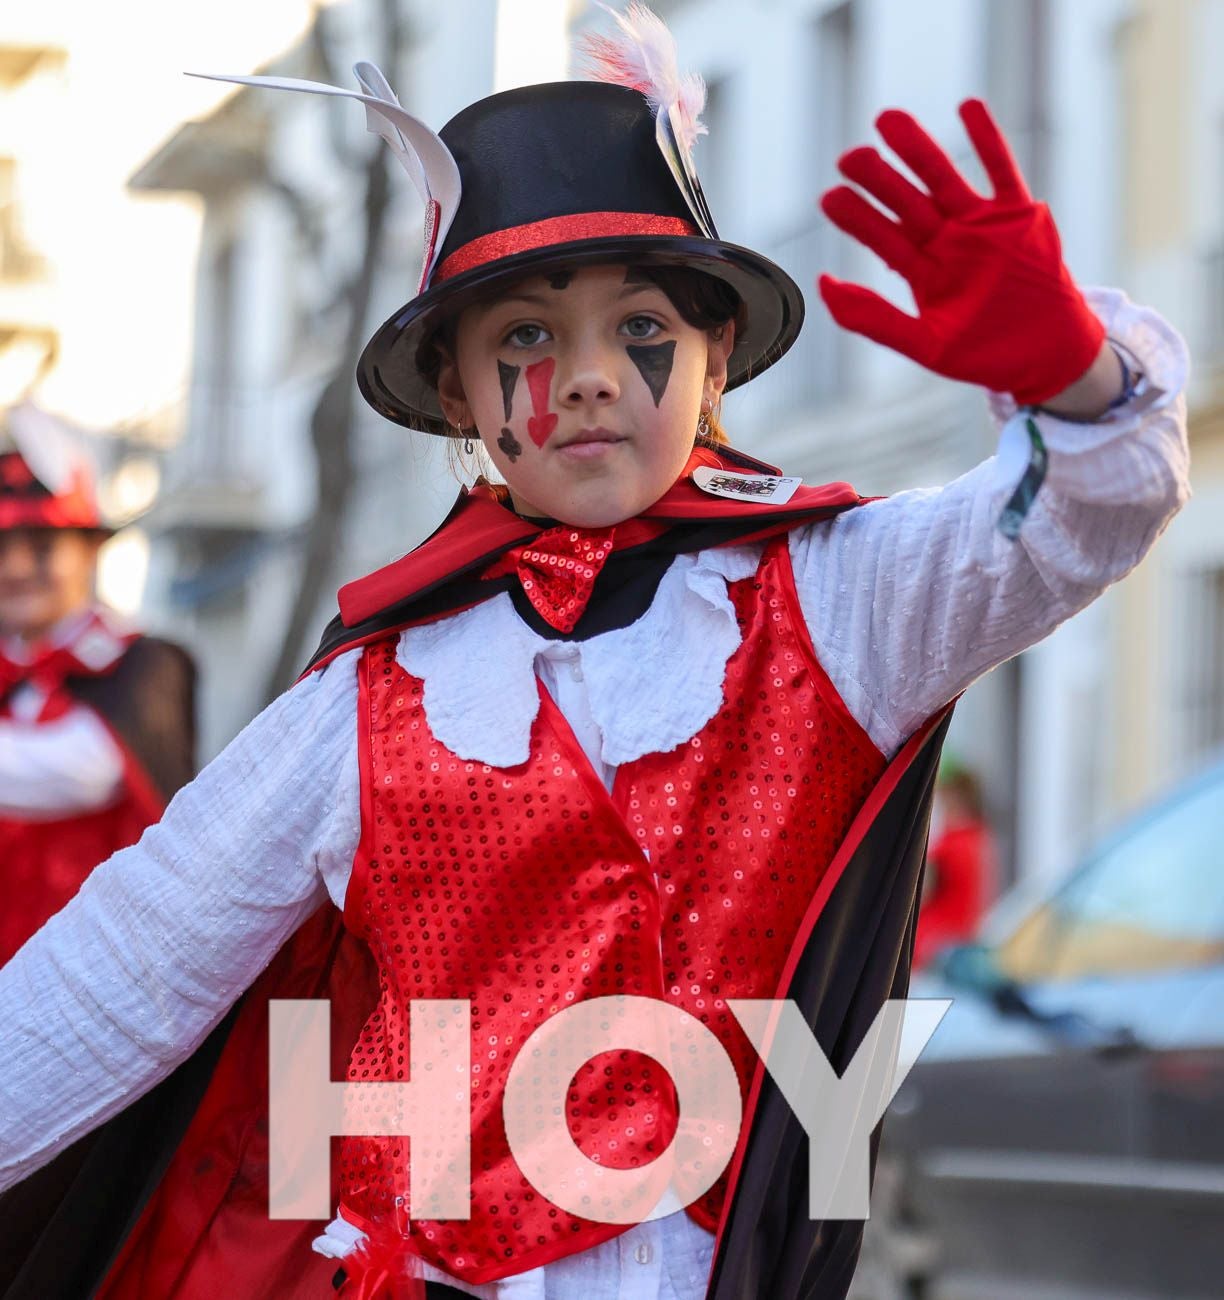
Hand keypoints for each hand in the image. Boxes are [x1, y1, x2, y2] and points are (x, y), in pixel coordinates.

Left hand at [818, 100, 1105, 405]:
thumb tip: (822, 284)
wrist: (1045, 355)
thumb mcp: (924, 344)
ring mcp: (983, 225)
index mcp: (924, 270)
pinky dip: (988, 140)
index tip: (828, 197)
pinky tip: (968, 107)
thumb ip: (873, 319)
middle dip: (879, 178)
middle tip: (849, 156)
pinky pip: (1002, 172)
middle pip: (907, 202)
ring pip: (945, 178)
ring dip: (918, 150)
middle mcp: (948, 241)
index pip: (883, 237)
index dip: (857, 217)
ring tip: (887, 120)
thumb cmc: (984, 352)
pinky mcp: (1020, 217)